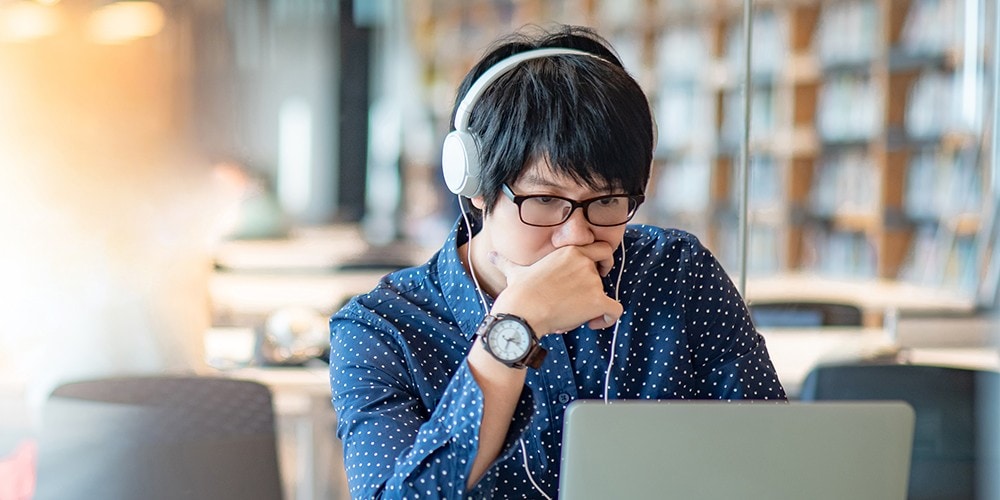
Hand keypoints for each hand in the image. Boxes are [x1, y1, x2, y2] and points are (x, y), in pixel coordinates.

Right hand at [488, 243, 622, 334]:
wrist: (523, 311)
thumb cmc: (519, 292)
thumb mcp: (515, 271)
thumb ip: (507, 262)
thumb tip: (491, 256)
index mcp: (570, 251)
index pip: (602, 248)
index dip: (604, 260)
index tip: (596, 271)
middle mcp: (584, 262)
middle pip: (605, 272)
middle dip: (599, 283)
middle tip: (585, 296)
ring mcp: (592, 281)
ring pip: (607, 294)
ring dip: (594, 305)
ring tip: (574, 315)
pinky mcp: (597, 300)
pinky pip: (615, 310)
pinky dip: (608, 318)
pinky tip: (593, 323)